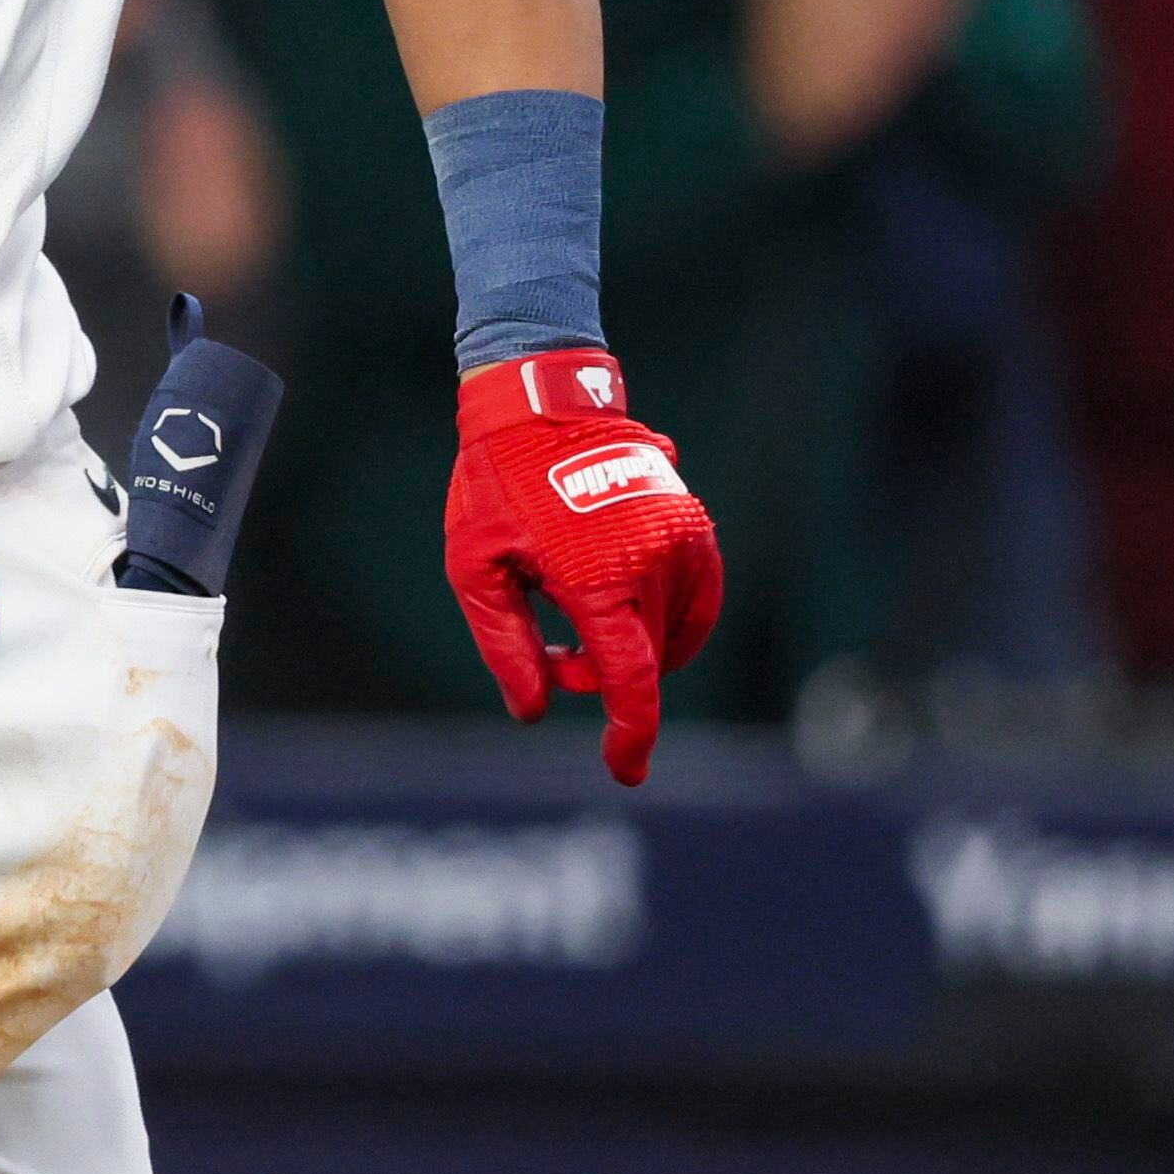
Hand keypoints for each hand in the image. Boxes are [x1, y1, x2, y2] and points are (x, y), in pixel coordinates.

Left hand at [444, 347, 723, 785]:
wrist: (540, 402)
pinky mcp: (694, 524)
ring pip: (674, 632)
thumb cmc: (497, 485)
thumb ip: (508, 645)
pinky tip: (624, 609)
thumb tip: (535, 710)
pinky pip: (697, 598)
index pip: (630, 678)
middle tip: (557, 657)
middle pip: (647, 658)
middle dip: (604, 675)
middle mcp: (653, 559)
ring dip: (635, 644)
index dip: (631, 733)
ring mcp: (682, 538)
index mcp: (599, 576)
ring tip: (574, 614)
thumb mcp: (476, 568)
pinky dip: (668, 621)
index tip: (625, 770)